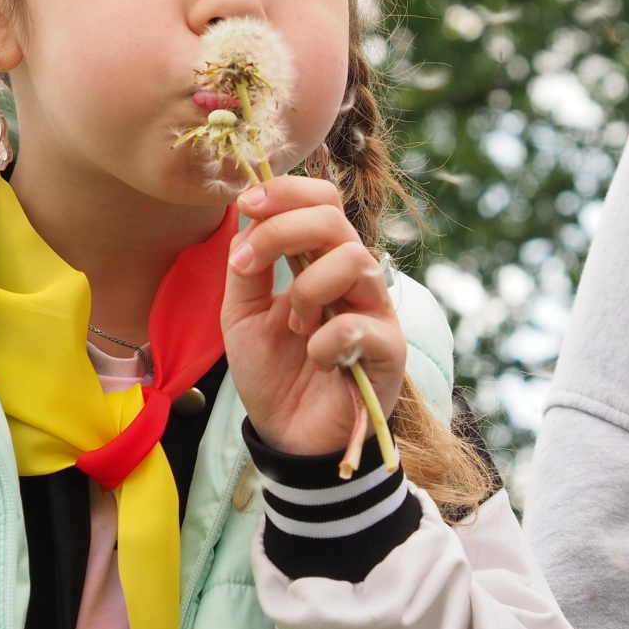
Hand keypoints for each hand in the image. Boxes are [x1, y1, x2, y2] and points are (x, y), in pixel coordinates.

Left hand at [222, 176, 403, 455]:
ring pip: (354, 259)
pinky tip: (315, 358)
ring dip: (307, 288)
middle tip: (250, 263)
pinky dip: (324, 339)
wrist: (288, 435)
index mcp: (320, 261)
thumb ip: (245, 266)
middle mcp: (353, 277)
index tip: (247, 204)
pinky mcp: (389, 349)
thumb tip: (247, 215)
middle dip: (285, 230)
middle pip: (335, 219)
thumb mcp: (240, 313)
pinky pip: (359, 323)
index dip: (287, 192)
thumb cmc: (272, 372)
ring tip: (294, 325)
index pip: (321, 201)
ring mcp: (375, 310)